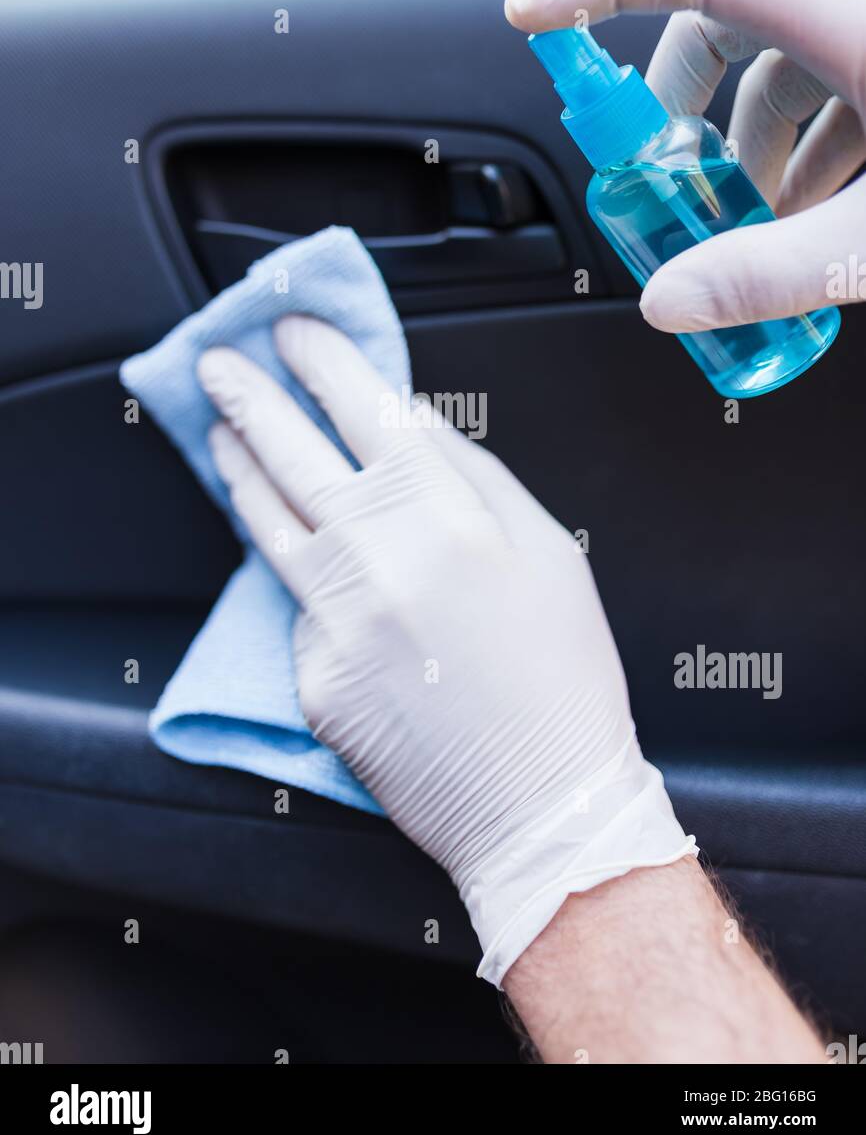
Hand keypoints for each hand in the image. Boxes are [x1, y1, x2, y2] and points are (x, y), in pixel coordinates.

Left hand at [197, 316, 693, 986]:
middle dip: (250, 396)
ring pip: (266, 523)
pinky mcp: (309, 676)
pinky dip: (297, 574)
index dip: (322, 360)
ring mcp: (332, 621)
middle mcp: (374, 559)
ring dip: (239, 469)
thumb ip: (474, 472)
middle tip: (219, 361)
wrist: (542, 804)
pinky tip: (298, 555)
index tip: (294, 330)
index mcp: (443, 516)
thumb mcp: (550, 549)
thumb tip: (409, 419)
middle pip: (292, 454)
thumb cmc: (562, 675)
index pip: (363, 409)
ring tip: (220, 434)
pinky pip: (295, 608)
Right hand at [506, 0, 865, 330]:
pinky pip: (831, 81)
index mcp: (845, 12)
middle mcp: (853, 0)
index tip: (529, 14)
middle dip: (679, 114)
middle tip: (666, 185)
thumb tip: (665, 301)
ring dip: (750, 144)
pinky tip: (811, 210)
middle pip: (724, 26)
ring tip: (756, 224)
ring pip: (782, 65)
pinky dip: (802, 144)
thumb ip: (774, 270)